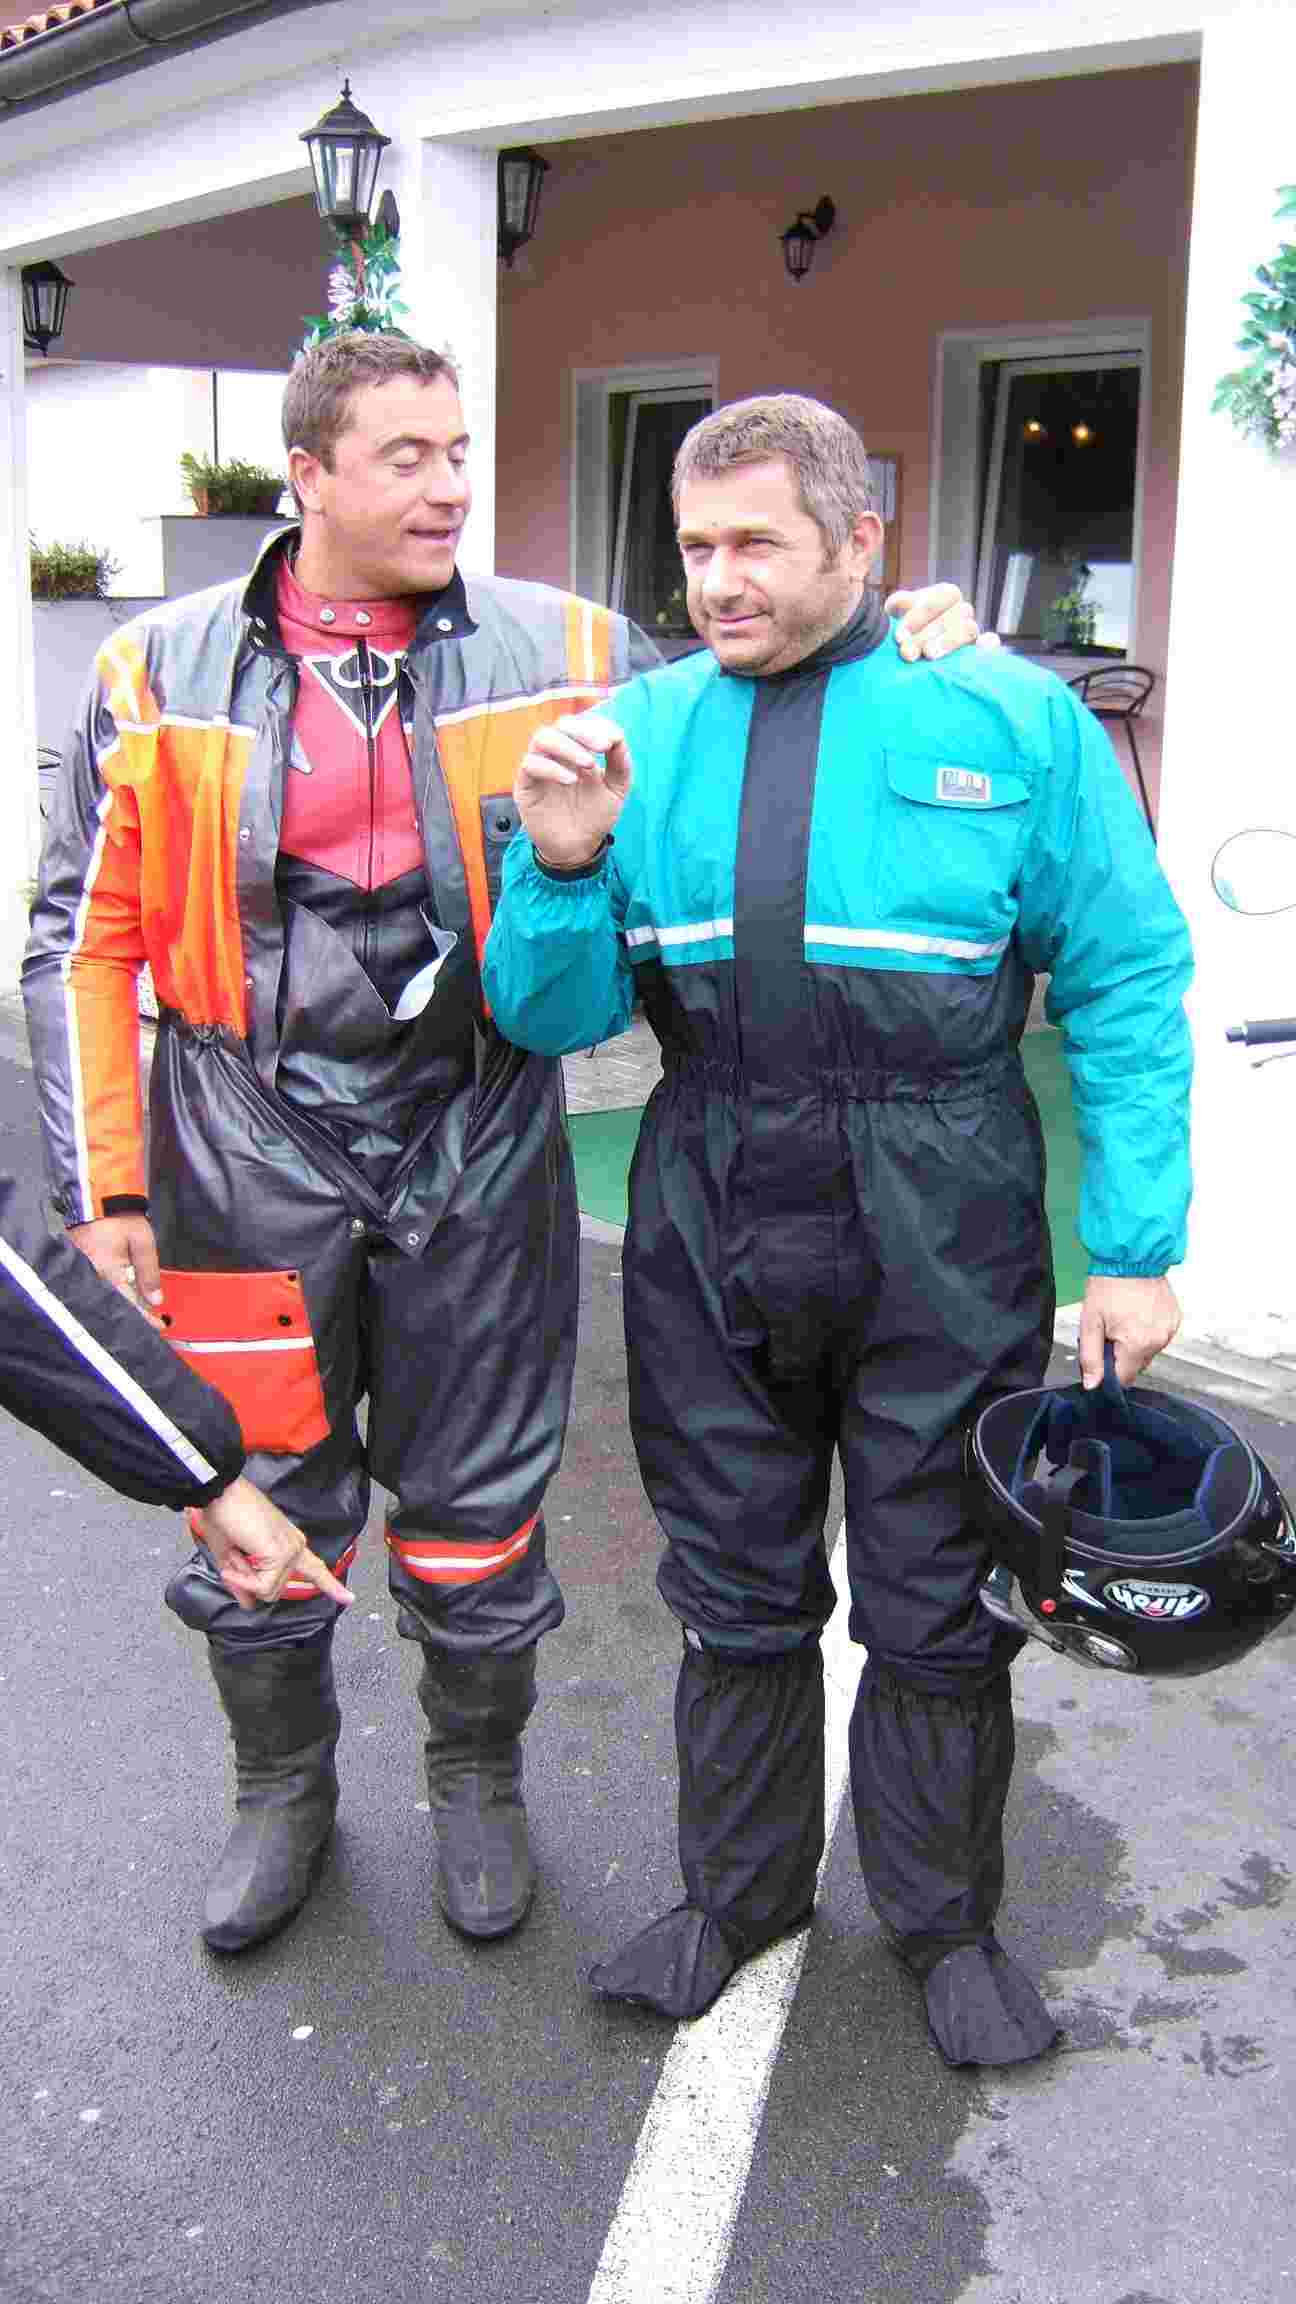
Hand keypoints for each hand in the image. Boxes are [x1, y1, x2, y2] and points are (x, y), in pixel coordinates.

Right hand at [67, 1212, 163, 1329]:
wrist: (93, 1199)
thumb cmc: (119, 1218)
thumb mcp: (141, 1241)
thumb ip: (149, 1271)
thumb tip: (156, 1300)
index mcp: (111, 1275)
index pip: (132, 1304)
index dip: (147, 1317)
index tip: (161, 1326)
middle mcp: (97, 1278)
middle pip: (120, 1302)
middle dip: (137, 1310)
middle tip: (156, 1318)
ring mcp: (89, 1272)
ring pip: (112, 1293)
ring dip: (128, 1299)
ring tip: (146, 1305)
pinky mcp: (85, 1265)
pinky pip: (104, 1283)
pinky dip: (118, 1288)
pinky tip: (129, 1289)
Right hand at [199, 1476, 354, 1612]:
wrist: (219, 1493)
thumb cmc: (222, 1516)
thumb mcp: (230, 1556)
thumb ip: (243, 1583)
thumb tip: (249, 1604)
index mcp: (288, 1542)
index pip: (314, 1568)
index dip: (330, 1585)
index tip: (348, 1598)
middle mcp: (295, 1546)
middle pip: (275, 1590)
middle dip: (248, 1583)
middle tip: (233, 1560)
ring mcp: (291, 1550)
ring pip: (268, 1591)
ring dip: (244, 1579)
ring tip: (235, 1552)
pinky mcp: (281, 1553)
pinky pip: (263, 1586)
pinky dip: (244, 1580)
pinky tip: (235, 1559)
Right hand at [514, 712, 632, 868]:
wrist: (578, 848)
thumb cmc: (595, 816)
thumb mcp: (616, 791)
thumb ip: (620, 764)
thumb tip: (618, 737)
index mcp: (577, 750)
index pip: (581, 725)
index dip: (596, 726)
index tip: (613, 740)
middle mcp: (556, 755)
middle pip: (560, 725)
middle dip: (583, 731)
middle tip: (602, 747)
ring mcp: (539, 768)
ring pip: (542, 738)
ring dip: (567, 746)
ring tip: (588, 764)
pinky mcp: (525, 786)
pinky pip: (530, 765)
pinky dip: (551, 768)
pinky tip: (570, 781)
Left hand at [885, 583, 1000, 663]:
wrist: (912, 650)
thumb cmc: (905, 628)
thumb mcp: (898, 612)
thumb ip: (899, 603)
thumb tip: (896, 603)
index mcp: (947, 595)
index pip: (943, 596)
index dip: (922, 614)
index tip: (900, 636)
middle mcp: (962, 610)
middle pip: (953, 616)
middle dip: (927, 634)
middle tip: (907, 652)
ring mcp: (972, 629)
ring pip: (969, 630)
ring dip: (949, 642)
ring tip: (928, 655)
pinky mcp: (979, 650)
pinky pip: (990, 645)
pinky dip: (987, 647)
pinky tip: (979, 649)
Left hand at [1078, 1274, 1180, 1389]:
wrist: (1131, 1256)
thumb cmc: (1108, 1286)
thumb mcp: (1090, 1323)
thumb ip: (1091, 1357)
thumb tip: (1093, 1385)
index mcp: (1137, 1344)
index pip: (1124, 1378)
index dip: (1110, 1371)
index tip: (1102, 1355)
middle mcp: (1159, 1340)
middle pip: (1137, 1365)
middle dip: (1122, 1355)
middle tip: (1111, 1330)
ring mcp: (1170, 1329)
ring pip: (1149, 1351)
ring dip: (1136, 1343)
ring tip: (1125, 1319)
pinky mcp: (1176, 1319)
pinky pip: (1160, 1336)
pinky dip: (1148, 1331)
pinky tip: (1139, 1314)